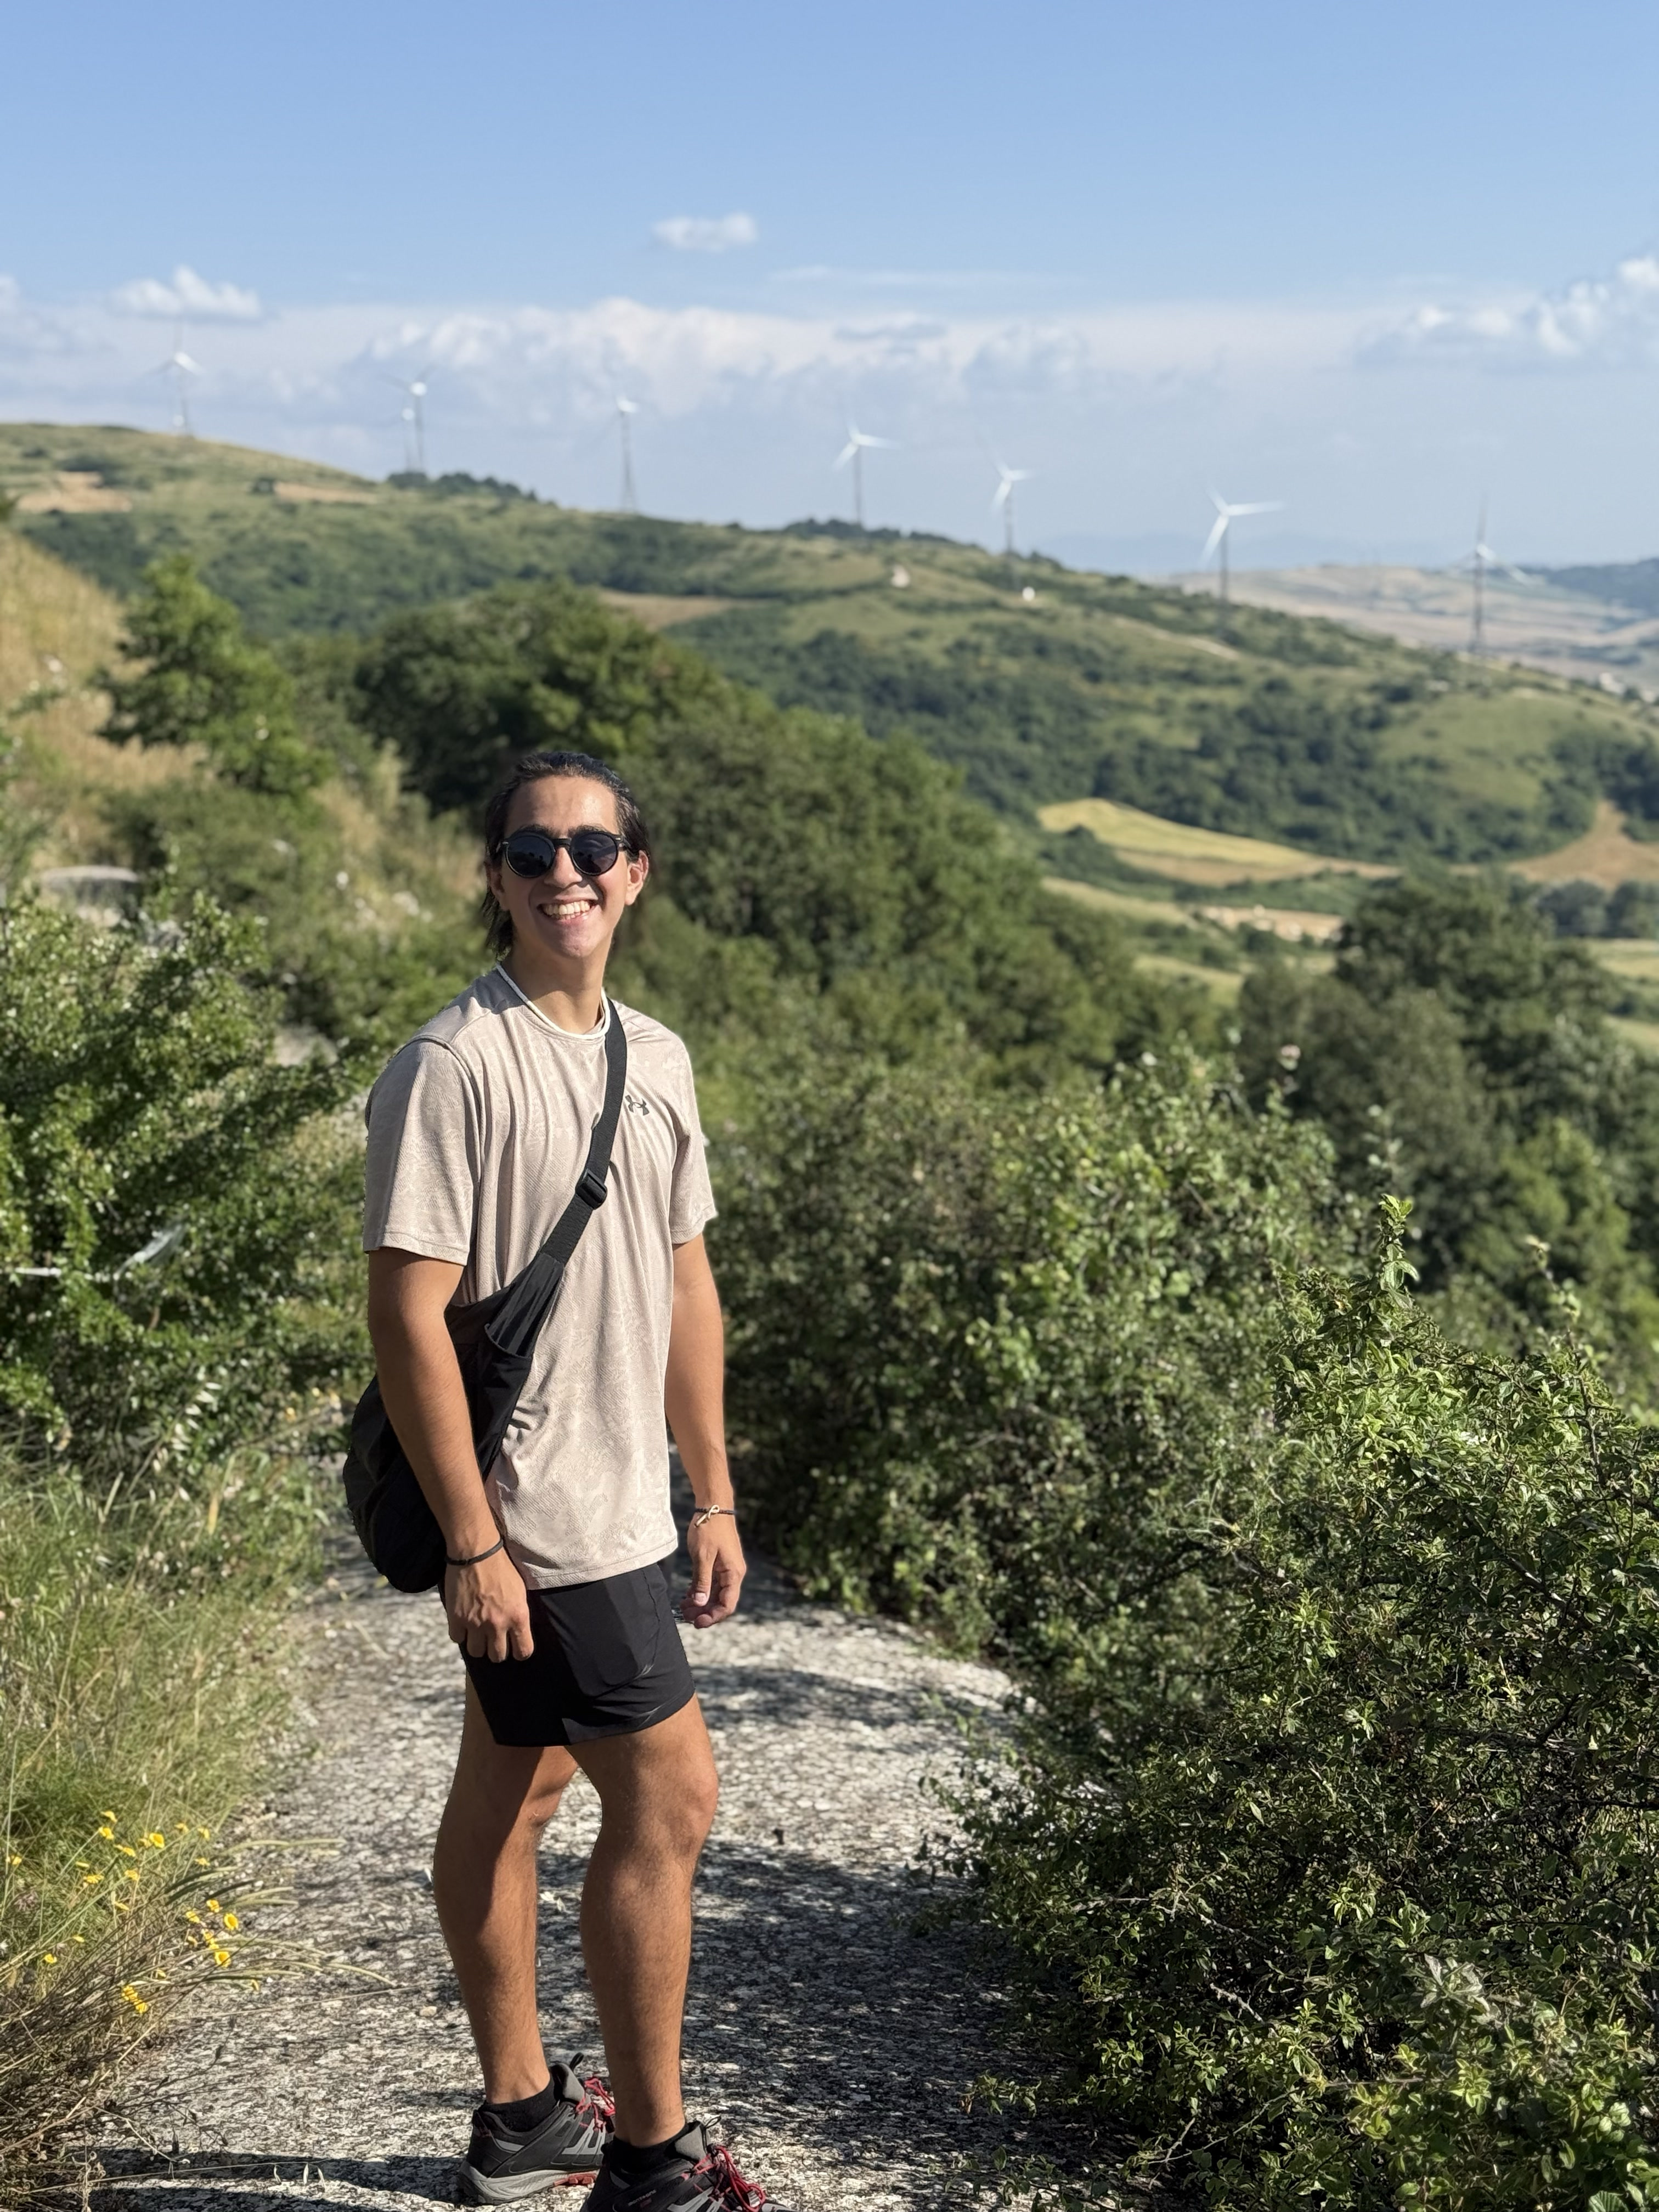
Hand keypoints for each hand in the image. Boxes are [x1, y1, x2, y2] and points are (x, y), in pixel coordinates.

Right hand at [444, 1546, 533, 1661]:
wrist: (477, 1552)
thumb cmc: (502, 1568)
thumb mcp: (521, 1592)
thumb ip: (519, 1615)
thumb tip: (518, 1633)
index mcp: (518, 1616)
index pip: (523, 1652)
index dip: (519, 1652)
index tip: (515, 1648)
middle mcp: (498, 1624)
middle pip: (497, 1656)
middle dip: (496, 1650)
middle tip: (494, 1640)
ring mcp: (475, 1623)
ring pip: (476, 1652)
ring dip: (477, 1644)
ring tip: (478, 1633)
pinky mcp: (456, 1618)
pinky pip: (457, 1639)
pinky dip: (460, 1633)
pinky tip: (463, 1623)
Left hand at [682, 1512, 744, 1628]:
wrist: (713, 1507)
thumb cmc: (709, 1529)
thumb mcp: (703, 1556)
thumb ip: (702, 1581)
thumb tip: (701, 1604)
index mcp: (733, 1574)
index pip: (727, 1604)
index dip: (713, 1617)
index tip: (697, 1622)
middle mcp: (733, 1574)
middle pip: (721, 1602)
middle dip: (704, 1611)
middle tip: (685, 1616)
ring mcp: (726, 1569)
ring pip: (715, 1594)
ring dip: (701, 1603)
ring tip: (683, 1607)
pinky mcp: (718, 1565)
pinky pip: (711, 1584)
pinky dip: (700, 1591)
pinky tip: (687, 1595)